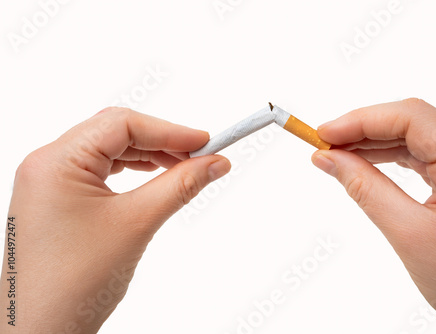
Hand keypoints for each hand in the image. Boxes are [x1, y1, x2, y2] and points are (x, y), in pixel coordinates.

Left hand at [0, 107, 230, 332]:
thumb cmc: (76, 283)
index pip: (122, 124)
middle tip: (199, 156)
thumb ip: (180, 185)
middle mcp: (46, 164)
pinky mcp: (56, 198)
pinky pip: (98, 169)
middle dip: (160, 141)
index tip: (206, 143)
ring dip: (147, 154)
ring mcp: (48, 181)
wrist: (42, 330)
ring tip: (181, 167)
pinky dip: (130, 170)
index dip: (170, 130)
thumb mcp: (136, 224)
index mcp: (56, 161)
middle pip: (114, 131)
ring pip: (107, 149)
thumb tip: (215, 163)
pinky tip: (151, 177)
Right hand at [312, 99, 435, 333]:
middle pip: (413, 122)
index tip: (323, 133)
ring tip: (336, 154)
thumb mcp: (408, 234)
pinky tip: (364, 162)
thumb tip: (328, 159)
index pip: (412, 118)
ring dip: (373, 142)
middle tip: (323, 144)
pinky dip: (389, 157)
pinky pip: (423, 155)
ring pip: (416, 137)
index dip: (362, 119)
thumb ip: (365, 188)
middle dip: (364, 129)